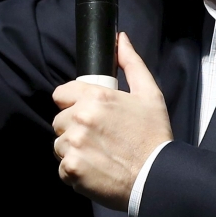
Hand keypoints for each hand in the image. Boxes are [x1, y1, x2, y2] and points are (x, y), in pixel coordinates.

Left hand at [52, 33, 172, 210]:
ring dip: (73, 150)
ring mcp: (74, 145)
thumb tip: (120, 39)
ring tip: (98, 154)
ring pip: (59, 144)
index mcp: (96, 97)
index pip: (61, 94)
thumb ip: (131, 63)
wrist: (156, 176)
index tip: (86, 114)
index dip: (73, 103)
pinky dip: (75, 171)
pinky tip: (95, 169)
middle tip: (98, 137)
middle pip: (60, 120)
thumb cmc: (154, 135)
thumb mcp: (149, 94)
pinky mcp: (71, 169)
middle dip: (74, 128)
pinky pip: (62, 167)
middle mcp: (80, 118)